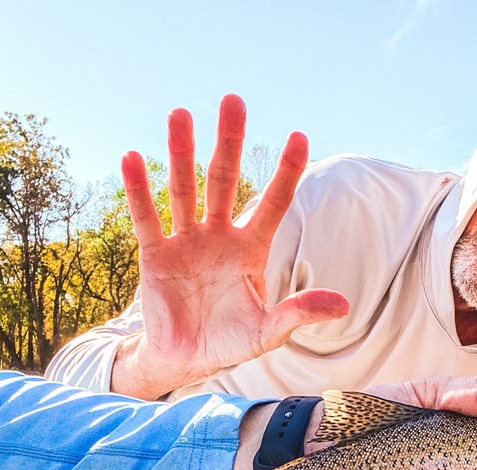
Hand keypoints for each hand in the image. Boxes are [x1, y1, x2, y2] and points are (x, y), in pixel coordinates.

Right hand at [114, 96, 348, 399]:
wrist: (185, 361)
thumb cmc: (230, 343)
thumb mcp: (268, 332)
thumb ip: (299, 314)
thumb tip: (343, 306)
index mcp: (251, 249)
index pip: (273, 203)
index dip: (286, 172)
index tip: (299, 136)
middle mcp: (219, 236)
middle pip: (224, 180)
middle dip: (229, 143)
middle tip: (233, 100)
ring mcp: (186, 241)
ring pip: (185, 189)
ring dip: (182, 153)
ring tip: (180, 114)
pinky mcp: (155, 254)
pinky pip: (147, 217)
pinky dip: (139, 190)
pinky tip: (132, 157)